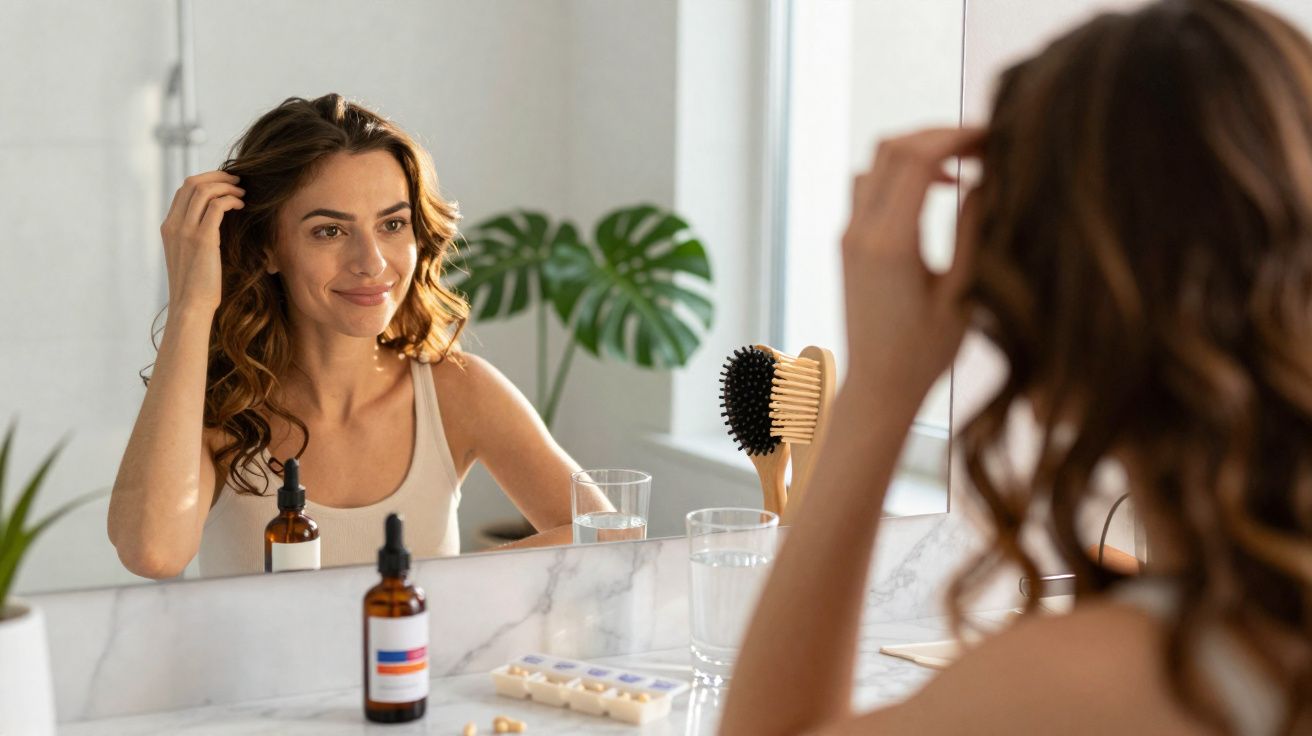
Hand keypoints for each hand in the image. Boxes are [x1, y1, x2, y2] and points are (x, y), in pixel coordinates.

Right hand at [160, 170, 244, 313]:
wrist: (191, 305)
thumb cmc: (196, 284)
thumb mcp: (189, 255)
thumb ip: (195, 235)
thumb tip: (216, 220)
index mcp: (168, 227)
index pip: (184, 190)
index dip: (206, 180)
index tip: (225, 183)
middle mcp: (174, 225)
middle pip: (192, 183)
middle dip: (217, 176)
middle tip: (237, 181)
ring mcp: (186, 231)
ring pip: (204, 190)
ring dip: (227, 186)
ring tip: (242, 192)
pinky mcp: (202, 239)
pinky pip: (217, 206)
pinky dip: (231, 200)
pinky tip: (241, 205)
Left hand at [841, 127, 984, 401]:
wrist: (878, 387)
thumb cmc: (926, 353)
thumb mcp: (962, 293)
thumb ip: (971, 232)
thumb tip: (985, 180)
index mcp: (890, 244)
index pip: (917, 158)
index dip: (957, 136)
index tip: (994, 137)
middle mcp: (860, 232)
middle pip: (891, 149)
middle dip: (939, 135)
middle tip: (983, 145)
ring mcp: (848, 236)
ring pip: (875, 163)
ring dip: (917, 151)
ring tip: (963, 165)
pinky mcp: (848, 244)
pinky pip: (868, 187)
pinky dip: (901, 173)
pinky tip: (937, 189)